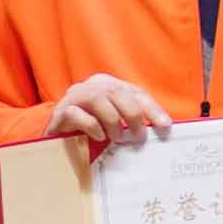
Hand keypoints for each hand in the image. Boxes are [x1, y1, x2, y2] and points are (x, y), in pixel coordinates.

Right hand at [44, 73, 172, 159]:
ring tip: (117, 138)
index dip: (152, 108)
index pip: (135, 92)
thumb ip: (131, 120)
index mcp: (109, 84)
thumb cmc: (90, 130)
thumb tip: (160, 130)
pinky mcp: (60, 112)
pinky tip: (99, 137)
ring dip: (113, 121)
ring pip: (98, 100)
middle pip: (118, 92)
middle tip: (139, 136)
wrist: (57, 138)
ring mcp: (74, 97)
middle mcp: (92, 86)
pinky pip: (78, 114)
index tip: (165, 126)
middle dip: (133, 115)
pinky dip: (92, 126)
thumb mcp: (114, 123)